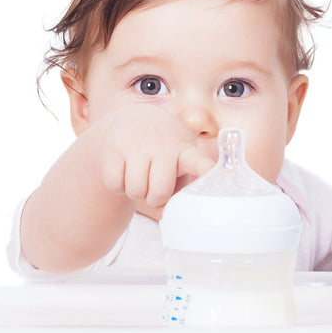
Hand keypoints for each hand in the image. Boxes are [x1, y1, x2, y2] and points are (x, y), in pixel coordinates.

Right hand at [97, 104, 215, 210]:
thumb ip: (176, 192)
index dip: (206, 171)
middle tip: (153, 187)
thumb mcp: (177, 163)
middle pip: (158, 192)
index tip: (218, 177)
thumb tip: (162, 213)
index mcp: (184, 151)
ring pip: (135, 191)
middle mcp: (161, 145)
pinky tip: (124, 171)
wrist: (132, 119)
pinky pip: (114, 184)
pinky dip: (118, 185)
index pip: (198, 162)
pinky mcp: (114, 147)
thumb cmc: (163, 152)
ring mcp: (136, 145)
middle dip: (154, 198)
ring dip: (136, 192)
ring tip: (139, 177)